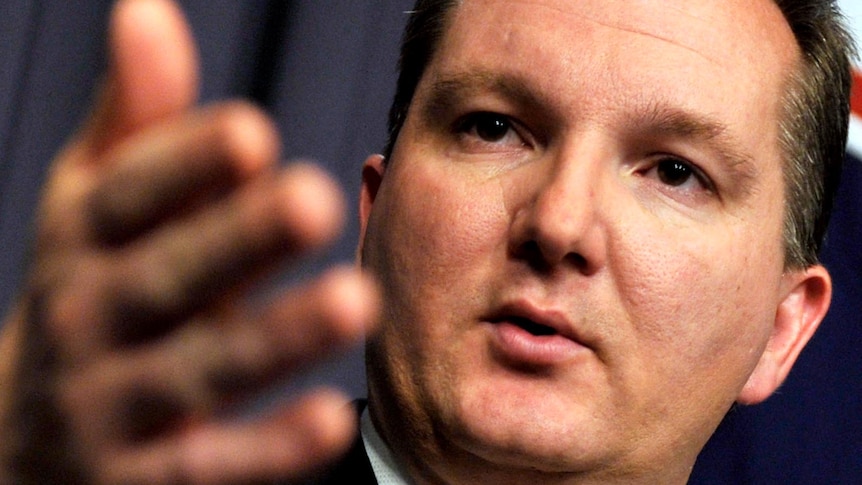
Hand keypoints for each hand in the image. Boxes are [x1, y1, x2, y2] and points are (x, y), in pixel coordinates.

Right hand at [0, 0, 377, 482]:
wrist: (28, 438)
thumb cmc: (97, 293)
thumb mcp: (97, 209)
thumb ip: (139, 124)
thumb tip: (149, 8)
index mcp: (83, 244)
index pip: (126, 197)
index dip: (181, 166)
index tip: (251, 132)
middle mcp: (90, 320)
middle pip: (164, 279)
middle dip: (235, 241)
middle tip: (315, 200)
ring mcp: (111, 407)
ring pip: (196, 370)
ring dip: (273, 337)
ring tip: (355, 303)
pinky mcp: (142, 480)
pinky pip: (208, 465)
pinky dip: (267, 449)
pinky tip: (332, 418)